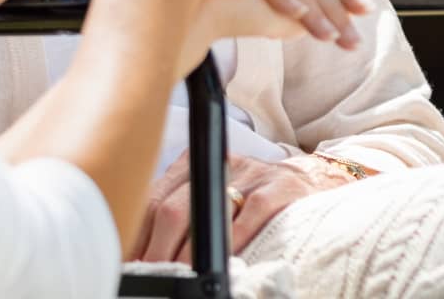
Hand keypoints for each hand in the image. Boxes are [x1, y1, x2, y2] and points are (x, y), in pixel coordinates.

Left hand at [133, 148, 365, 263]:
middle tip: (150, 278)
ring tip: (178, 278)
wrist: (315, 177)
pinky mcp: (278, 189)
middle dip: (156, 250)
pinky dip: (232, 242)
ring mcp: (248, 176)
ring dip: (186, 253)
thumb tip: (148, 252)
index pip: (153, 197)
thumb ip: (185, 212)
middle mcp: (218, 166)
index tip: (128, 262)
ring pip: (206, 212)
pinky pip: (249, 215)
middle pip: (172, 206)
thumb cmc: (256, 194)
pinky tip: (222, 265)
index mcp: (195, 164)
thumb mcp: (217, 192)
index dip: (137, 232)